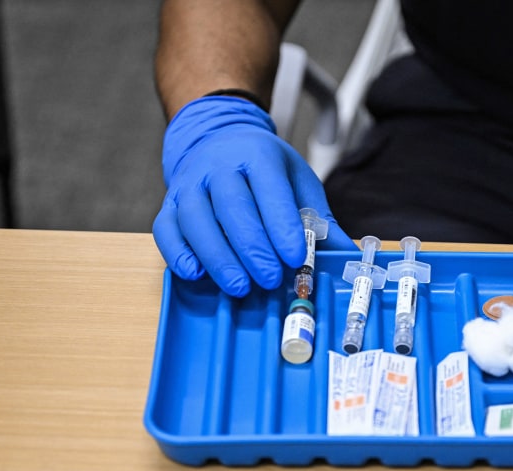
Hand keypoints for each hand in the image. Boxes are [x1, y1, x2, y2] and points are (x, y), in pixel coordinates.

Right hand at [153, 96, 355, 296]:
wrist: (218, 141)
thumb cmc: (264, 170)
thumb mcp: (297, 182)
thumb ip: (319, 219)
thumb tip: (346, 256)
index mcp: (258, 155)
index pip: (270, 190)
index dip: (282, 225)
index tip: (295, 257)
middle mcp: (219, 166)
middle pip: (233, 207)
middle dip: (252, 247)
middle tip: (270, 279)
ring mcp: (189, 184)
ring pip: (196, 219)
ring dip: (217, 256)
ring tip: (239, 287)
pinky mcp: (169, 203)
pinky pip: (166, 228)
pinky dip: (177, 253)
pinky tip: (196, 274)